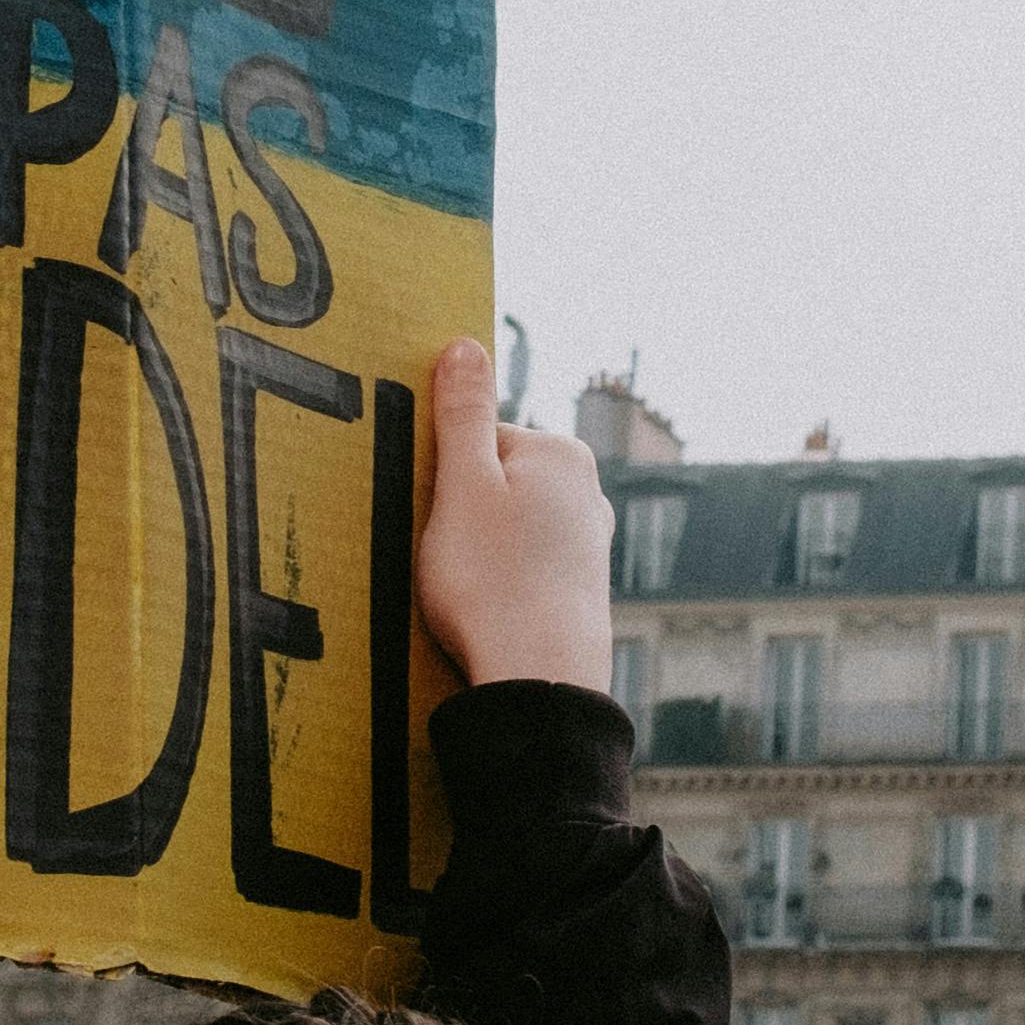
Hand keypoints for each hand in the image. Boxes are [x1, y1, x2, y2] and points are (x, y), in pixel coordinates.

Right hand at [415, 337, 609, 693]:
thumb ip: (462, 414)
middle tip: (449, 558)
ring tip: (468, 591)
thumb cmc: (493, 582)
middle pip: (494, 483)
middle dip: (460, 516)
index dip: (441, 478)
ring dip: (478, 553)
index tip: (434, 516)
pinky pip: (524, 568)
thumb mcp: (462, 486)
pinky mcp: (582, 588)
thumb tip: (466, 345)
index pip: (476, 439)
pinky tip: (491, 610)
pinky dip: (500, 584)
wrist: (540, 680)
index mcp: (561, 452)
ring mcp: (590, 542)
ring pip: (507, 529)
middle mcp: (588, 490)